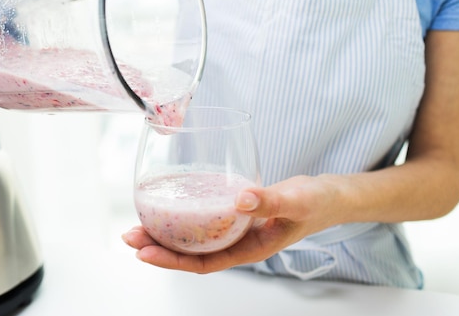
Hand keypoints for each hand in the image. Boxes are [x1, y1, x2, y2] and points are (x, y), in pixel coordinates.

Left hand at [122, 175, 342, 272]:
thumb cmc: (317, 202)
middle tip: (129, 234)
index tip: (144, 253)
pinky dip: (184, 214)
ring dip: (166, 231)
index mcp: (249, 249)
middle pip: (191, 251)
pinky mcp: (235, 212)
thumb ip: (271, 201)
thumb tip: (240, 200)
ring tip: (139, 223)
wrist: (329, 196)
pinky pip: (204, 218)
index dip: (171, 261)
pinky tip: (171, 204)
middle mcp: (237, 242)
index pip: (203, 263)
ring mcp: (235, 228)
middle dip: (158, 246)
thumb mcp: (297, 201)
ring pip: (194, 236)